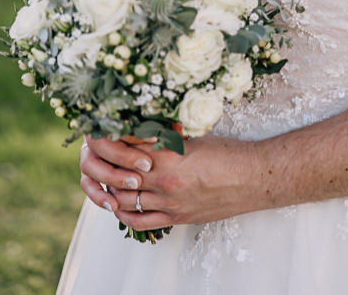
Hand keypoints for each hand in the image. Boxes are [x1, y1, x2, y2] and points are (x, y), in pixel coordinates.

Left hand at [80, 134, 257, 231]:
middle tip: (93, 156)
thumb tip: (139, 125)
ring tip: (102, 178)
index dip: (107, 139)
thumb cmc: (227, 152)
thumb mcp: (191, 135)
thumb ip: (163, 134)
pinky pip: (139, 221)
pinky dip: (122, 213)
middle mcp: (164, 179)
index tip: (101, 133)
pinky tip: (116, 204)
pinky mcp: (176, 217)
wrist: (254, 178)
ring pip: (122, 198)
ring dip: (107, 189)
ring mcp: (169, 201)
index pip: (122, 145)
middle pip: (115, 173)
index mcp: (167, 153)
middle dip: (100, 163)